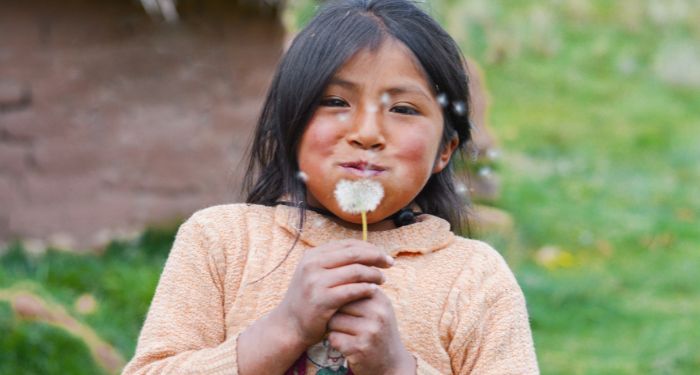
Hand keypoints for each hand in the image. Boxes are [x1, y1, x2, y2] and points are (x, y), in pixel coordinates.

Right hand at [275, 239, 393, 347]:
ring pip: (355, 271)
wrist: (290, 324)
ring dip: (373, 274)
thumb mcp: (317, 274)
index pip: (348, 244)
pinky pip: (352, 290)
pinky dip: (366, 289)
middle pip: (354, 254)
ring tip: (382, 280)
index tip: (384, 255)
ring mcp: (316, 282)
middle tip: (390, 264)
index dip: (369, 248)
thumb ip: (335, 262)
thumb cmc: (310, 298)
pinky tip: (374, 291)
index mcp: (313, 255)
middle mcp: (312, 265)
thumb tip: (367, 250)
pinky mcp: (322, 300)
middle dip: (376, 257)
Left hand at [327, 290, 415, 374]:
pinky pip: (333, 338)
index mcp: (380, 299)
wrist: (391, 364)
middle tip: (346, 323)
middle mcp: (377, 313)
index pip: (347, 287)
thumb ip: (361, 291)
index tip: (343, 307)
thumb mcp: (377, 308)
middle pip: (338, 303)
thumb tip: (336, 273)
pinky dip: (335, 342)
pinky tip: (347, 345)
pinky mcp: (359, 348)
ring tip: (347, 334)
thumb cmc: (378, 331)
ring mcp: (369, 331)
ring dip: (334, 329)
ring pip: (333, 321)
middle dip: (335, 313)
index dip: (339, 297)